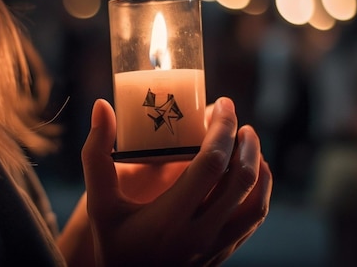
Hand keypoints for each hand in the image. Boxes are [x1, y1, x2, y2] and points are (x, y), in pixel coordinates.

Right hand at [81, 97, 271, 265]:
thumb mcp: (99, 204)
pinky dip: (259, 192)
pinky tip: (250, 175)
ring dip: (259, 167)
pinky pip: (253, 220)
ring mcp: (216, 247)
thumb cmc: (113, 246)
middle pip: (242, 180)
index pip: (211, 164)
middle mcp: (201, 234)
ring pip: (256, 203)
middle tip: (238, 120)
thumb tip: (102, 107)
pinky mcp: (223, 254)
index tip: (224, 105)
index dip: (222, 129)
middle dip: (246, 143)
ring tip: (249, 143)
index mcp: (171, 217)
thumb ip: (97, 155)